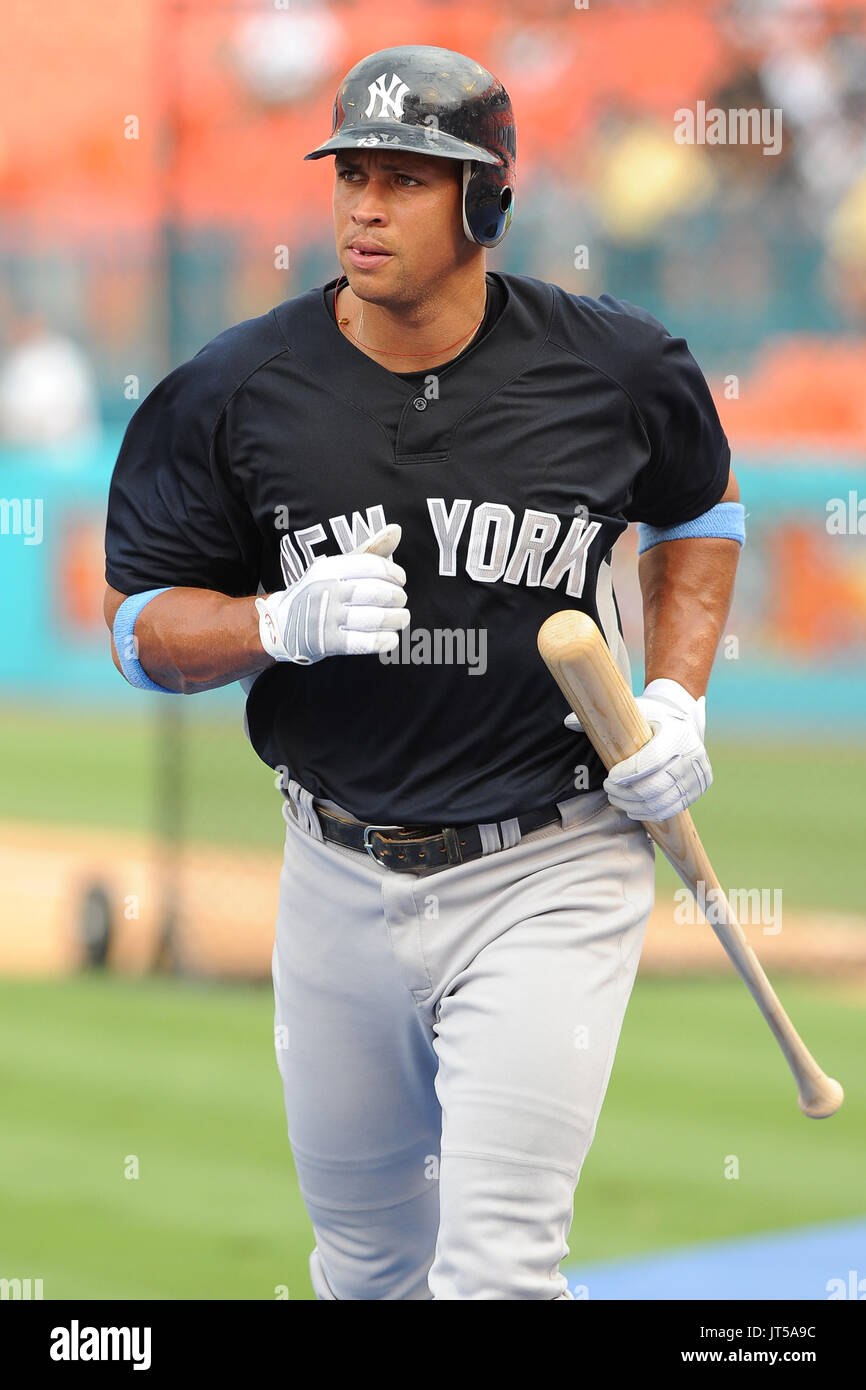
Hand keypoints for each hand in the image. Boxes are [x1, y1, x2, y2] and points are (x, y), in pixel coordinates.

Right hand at [256, 524, 409, 663]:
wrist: (283, 624)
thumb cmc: (321, 592)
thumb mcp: (338, 568)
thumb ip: (370, 550)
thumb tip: (397, 529)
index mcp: (329, 569)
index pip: (371, 566)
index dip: (393, 573)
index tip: (400, 580)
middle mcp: (325, 590)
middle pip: (375, 593)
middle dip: (396, 597)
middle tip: (401, 601)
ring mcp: (325, 617)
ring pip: (373, 618)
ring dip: (395, 619)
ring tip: (402, 618)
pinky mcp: (327, 642)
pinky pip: (363, 643)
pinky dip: (382, 641)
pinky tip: (390, 639)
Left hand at [565, 678, 711, 821]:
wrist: (684, 720)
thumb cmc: (652, 716)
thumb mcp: (633, 710)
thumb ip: (602, 715)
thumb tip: (568, 721)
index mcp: (677, 734)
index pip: (649, 762)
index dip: (626, 775)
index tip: (609, 778)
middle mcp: (692, 756)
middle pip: (654, 788)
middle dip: (626, 793)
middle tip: (608, 789)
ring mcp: (697, 775)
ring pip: (661, 803)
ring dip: (634, 806)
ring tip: (617, 798)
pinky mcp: (698, 789)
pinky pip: (671, 810)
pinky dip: (648, 813)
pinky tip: (633, 808)